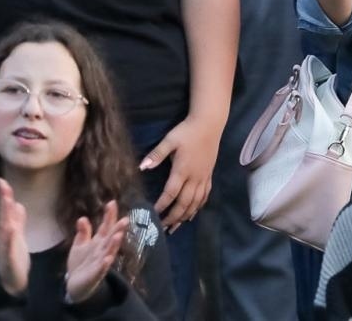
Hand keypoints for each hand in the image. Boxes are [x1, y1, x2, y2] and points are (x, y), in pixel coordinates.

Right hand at [0, 178, 29, 297]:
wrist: (11, 280)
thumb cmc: (14, 256)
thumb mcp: (18, 235)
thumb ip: (18, 220)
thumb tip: (18, 204)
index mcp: (7, 229)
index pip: (5, 209)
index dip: (3, 195)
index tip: (1, 179)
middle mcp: (4, 235)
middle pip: (4, 214)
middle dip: (3, 199)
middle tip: (2, 182)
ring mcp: (6, 246)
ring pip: (5, 228)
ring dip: (5, 214)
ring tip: (7, 200)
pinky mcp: (10, 258)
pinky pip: (10, 246)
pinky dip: (10, 237)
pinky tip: (11, 228)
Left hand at [64, 200, 129, 303]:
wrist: (75, 285)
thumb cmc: (81, 263)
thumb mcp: (80, 245)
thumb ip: (83, 232)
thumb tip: (82, 217)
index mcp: (99, 242)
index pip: (106, 226)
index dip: (109, 215)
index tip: (112, 202)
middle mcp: (102, 250)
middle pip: (111, 238)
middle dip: (118, 229)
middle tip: (125, 219)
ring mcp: (100, 263)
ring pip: (109, 252)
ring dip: (114, 245)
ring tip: (118, 236)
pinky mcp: (95, 275)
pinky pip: (100, 269)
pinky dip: (104, 264)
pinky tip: (107, 258)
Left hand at [139, 115, 222, 230]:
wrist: (209, 124)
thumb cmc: (187, 131)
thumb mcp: (170, 140)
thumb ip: (156, 155)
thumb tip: (142, 167)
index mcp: (182, 170)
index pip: (171, 193)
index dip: (162, 205)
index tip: (154, 214)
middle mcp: (194, 177)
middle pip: (184, 203)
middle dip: (173, 217)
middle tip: (163, 228)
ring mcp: (203, 178)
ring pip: (195, 202)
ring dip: (185, 216)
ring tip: (176, 227)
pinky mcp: (209, 176)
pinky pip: (204, 196)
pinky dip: (198, 207)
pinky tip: (192, 214)